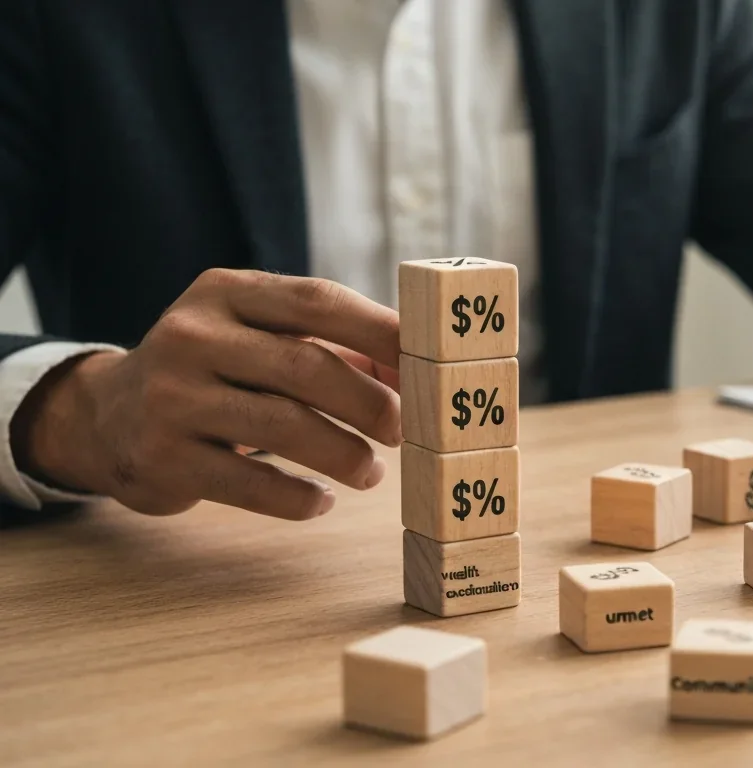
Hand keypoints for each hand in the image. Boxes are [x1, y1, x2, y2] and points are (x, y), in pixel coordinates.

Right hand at [13, 269, 402, 519]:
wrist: (106, 416)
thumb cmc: (217, 372)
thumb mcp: (258, 337)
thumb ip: (333, 344)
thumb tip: (417, 370)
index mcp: (226, 292)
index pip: (318, 300)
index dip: (381, 332)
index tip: (428, 363)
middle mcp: (192, 335)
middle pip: (305, 367)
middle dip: (369, 403)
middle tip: (405, 431)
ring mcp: (170, 396)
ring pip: (281, 427)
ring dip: (343, 455)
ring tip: (370, 473)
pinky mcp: (162, 457)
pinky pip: (248, 483)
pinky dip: (297, 498)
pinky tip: (321, 501)